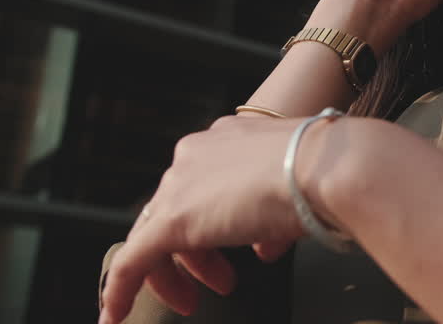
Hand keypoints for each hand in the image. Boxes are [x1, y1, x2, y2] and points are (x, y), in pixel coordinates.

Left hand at [97, 115, 339, 323]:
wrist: (326, 166)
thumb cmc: (325, 173)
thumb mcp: (295, 188)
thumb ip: (270, 217)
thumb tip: (264, 247)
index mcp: (225, 136)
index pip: (200, 183)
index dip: (212, 219)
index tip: (232, 245)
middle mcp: (194, 153)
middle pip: (175, 210)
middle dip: (197, 253)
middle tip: (220, 281)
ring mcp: (179, 185)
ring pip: (155, 237)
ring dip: (175, 274)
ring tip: (198, 300)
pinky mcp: (171, 221)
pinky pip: (132, 262)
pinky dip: (120, 290)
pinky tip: (115, 316)